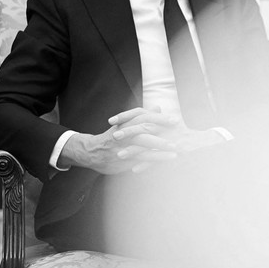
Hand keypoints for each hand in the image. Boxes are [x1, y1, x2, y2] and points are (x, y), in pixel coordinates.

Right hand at [59, 107, 180, 174]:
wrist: (90, 152)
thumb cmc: (114, 137)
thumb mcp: (126, 124)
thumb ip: (143, 116)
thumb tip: (157, 106)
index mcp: (126, 123)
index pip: (144, 117)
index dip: (159, 118)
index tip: (175, 120)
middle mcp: (123, 133)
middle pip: (143, 128)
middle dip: (162, 130)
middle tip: (178, 135)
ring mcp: (122, 146)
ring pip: (142, 145)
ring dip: (159, 148)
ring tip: (175, 152)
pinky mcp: (122, 159)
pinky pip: (138, 159)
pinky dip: (151, 160)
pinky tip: (163, 161)